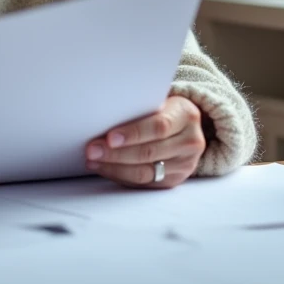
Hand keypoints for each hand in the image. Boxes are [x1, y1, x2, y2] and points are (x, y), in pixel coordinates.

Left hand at [84, 96, 205, 188]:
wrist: (186, 126)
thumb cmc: (164, 109)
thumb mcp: (158, 101)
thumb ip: (139, 108)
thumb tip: (102, 119)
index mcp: (186, 115)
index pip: (158, 127)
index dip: (133, 133)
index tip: (110, 137)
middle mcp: (190, 142)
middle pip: (149, 152)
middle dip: (116, 153)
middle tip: (93, 150)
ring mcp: (185, 164)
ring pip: (145, 172)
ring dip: (114, 167)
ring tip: (93, 161)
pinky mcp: (175, 180)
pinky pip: (144, 183)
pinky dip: (121, 176)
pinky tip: (105, 169)